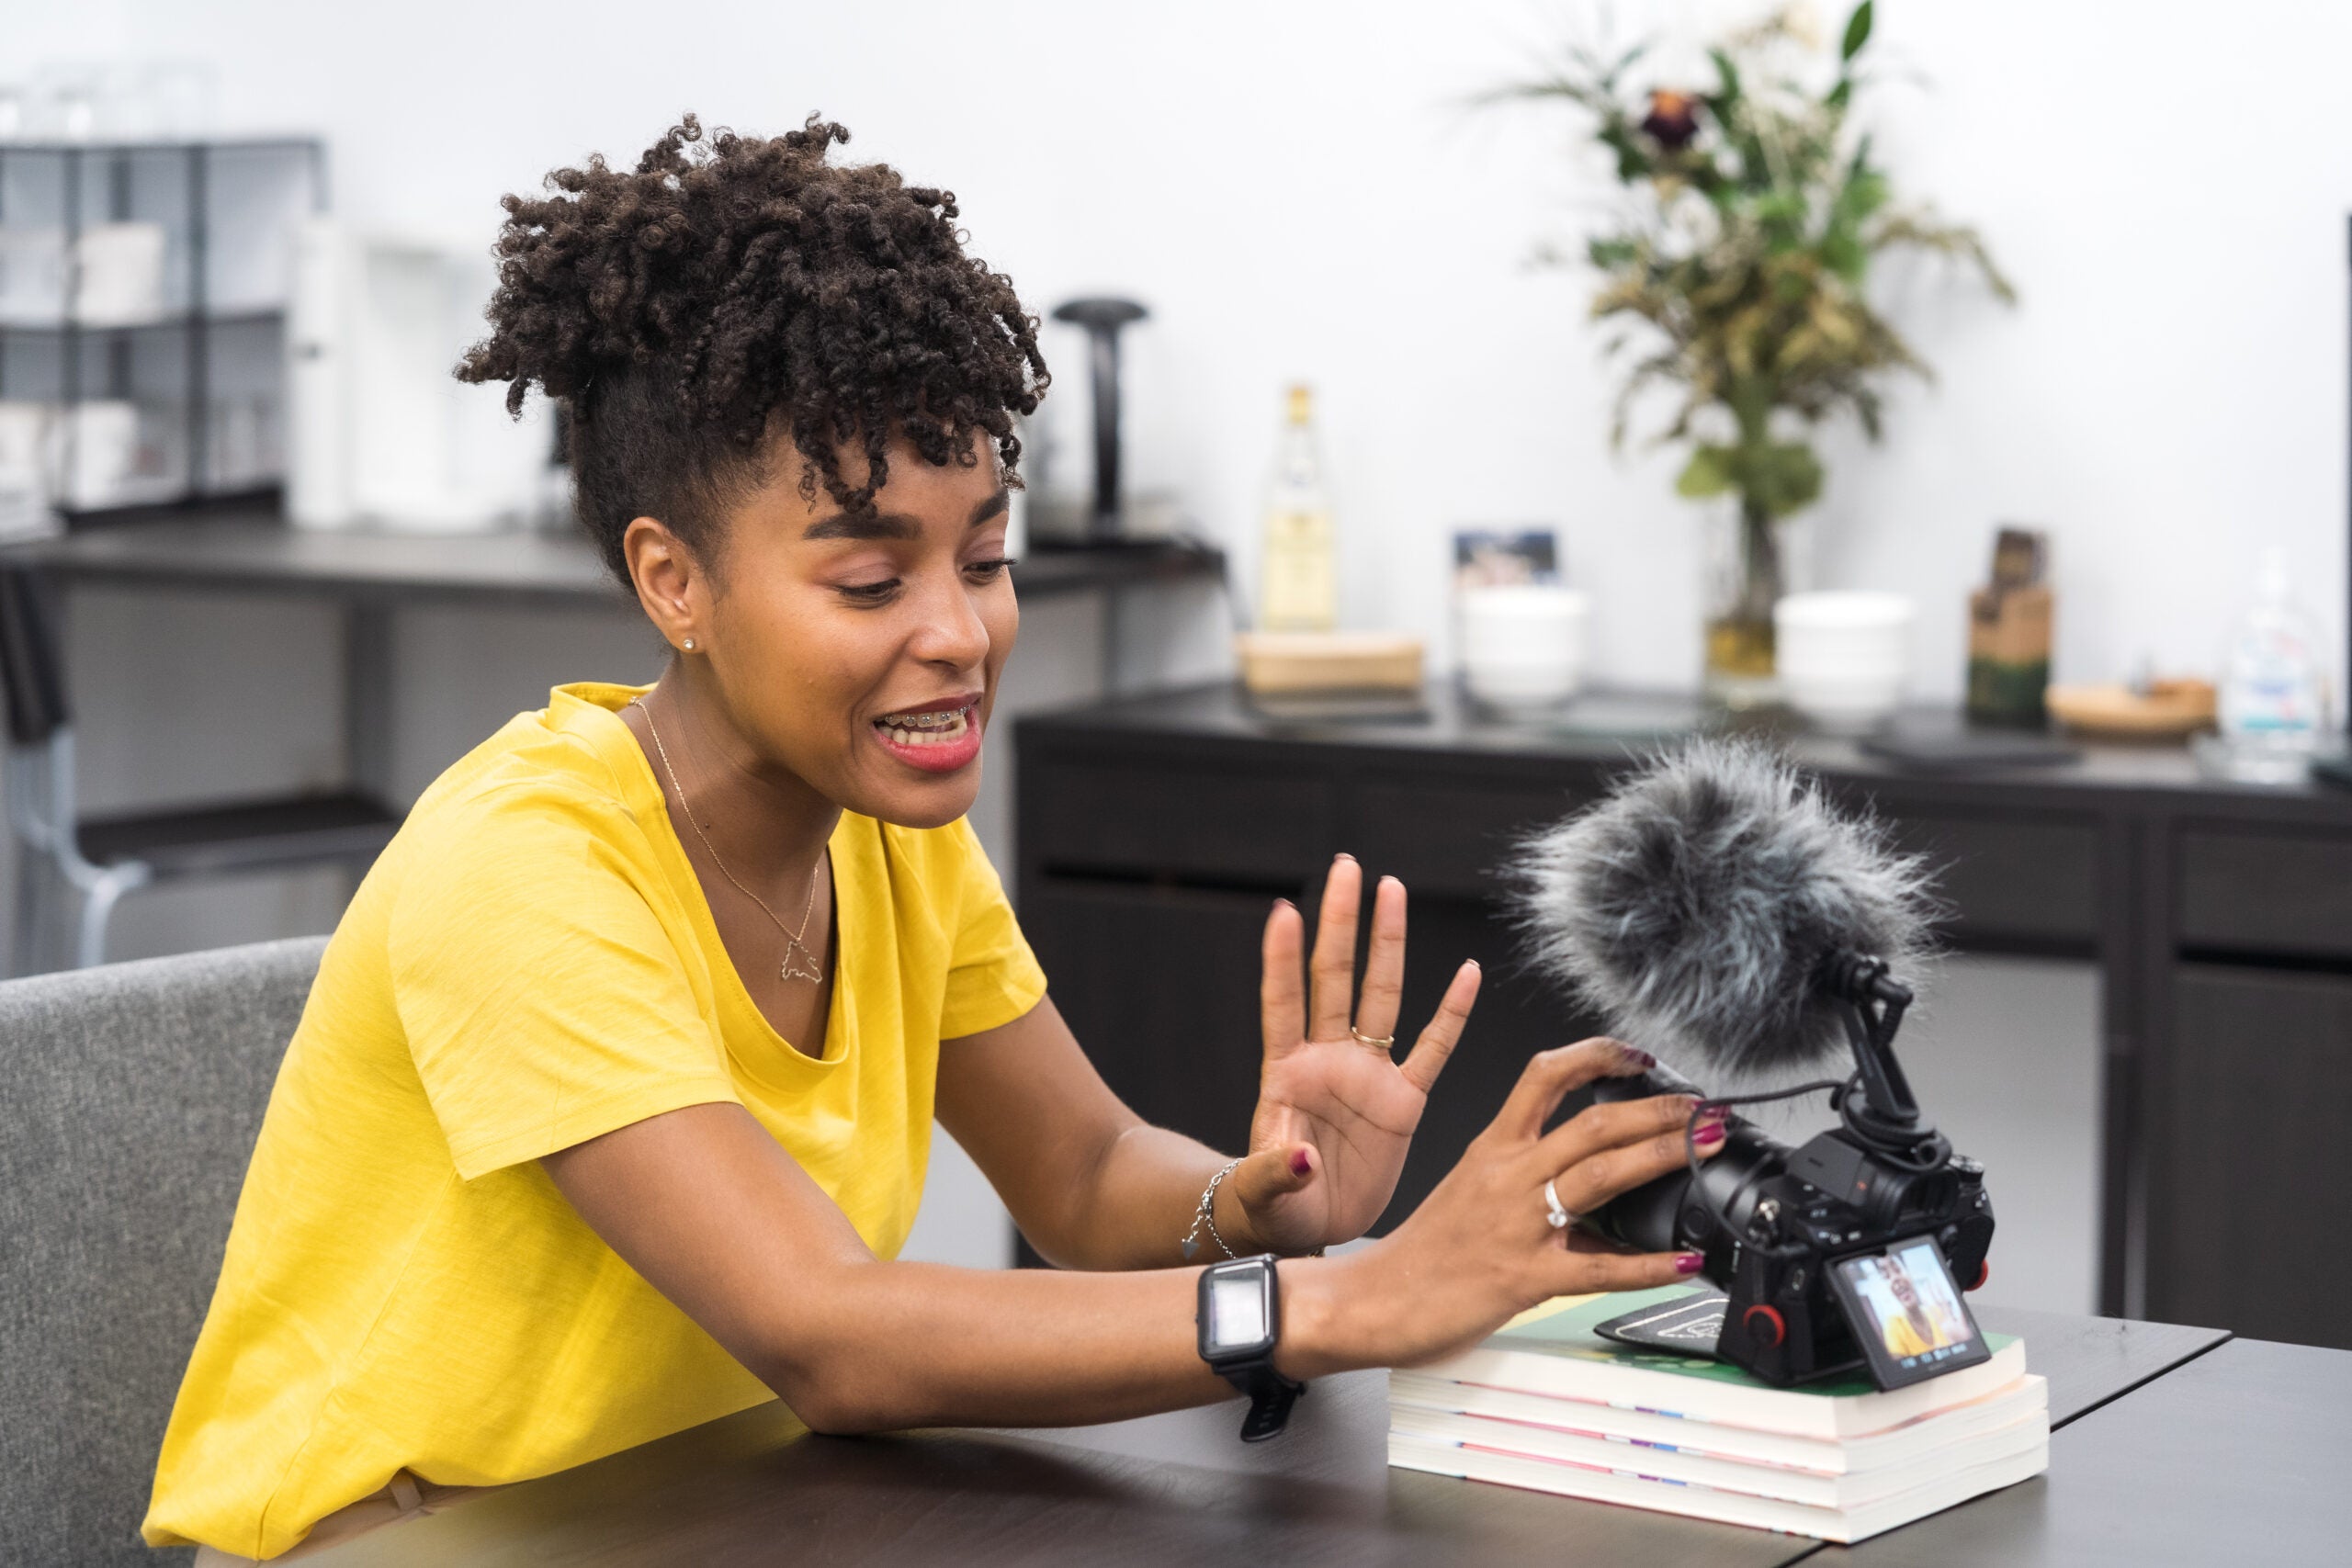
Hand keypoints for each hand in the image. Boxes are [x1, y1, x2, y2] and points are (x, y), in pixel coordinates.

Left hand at [1225, 854, 1476, 1255]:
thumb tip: (1299, 1157)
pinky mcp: (1403, 1101)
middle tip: (1347, 866)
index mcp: (1285, 1074)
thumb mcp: (1264, 1194)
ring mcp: (1367, 1075)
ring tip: (1390, 888)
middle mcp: (1327, 1061)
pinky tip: (1466, 972)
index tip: (1285, 910)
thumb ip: (1276, 1172)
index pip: (1283, 1002)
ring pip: (1381, 995)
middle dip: (1340, 921)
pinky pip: (1433, 1048)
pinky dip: (1451, 1012)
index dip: (1282, 959)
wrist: (1309, 1231)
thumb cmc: (1274, 1207)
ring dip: (1386, 942)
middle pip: (1335, 978)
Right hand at [1281, 1039, 1723, 1377]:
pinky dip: (1647, 1265)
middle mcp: (1506, 1176)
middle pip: (1591, 1123)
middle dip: (1656, 1110)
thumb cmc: (1424, 1251)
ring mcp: (1516, 1225)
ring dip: (1660, 1156)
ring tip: (1702, 1148)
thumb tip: (1591, 1176)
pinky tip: (1682, 1262)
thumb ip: (1526, 1176)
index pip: (1545, 1077)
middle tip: (1701, 1108)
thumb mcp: (1470, 1189)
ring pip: (1599, 1176)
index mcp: (1492, 1148)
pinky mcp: (1524, 1276)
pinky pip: (1597, 1268)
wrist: (1374, 1300)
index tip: (1639, 1056)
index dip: (1597, 1056)